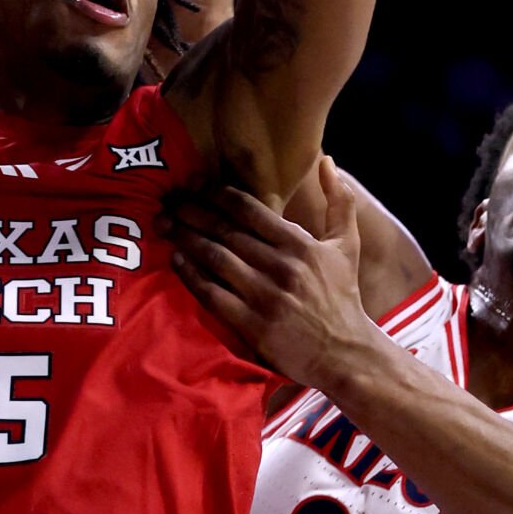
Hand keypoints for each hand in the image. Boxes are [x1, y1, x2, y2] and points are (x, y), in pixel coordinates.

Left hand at [167, 155, 373, 389]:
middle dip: (193, 212)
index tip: (196, 185)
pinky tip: (176, 260)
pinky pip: (213, 294)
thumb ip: (340, 201)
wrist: (344, 352)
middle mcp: (281, 266)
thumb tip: (327, 161)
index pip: (250, 210)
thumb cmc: (342, 295)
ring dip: (186, 239)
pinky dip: (191, 275)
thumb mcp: (347, 244)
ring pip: (215, 258)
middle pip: (226, 231)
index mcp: (300, 244)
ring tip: (165, 225)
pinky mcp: (252, 325)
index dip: (218, 194)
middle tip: (169, 201)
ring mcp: (265, 296)